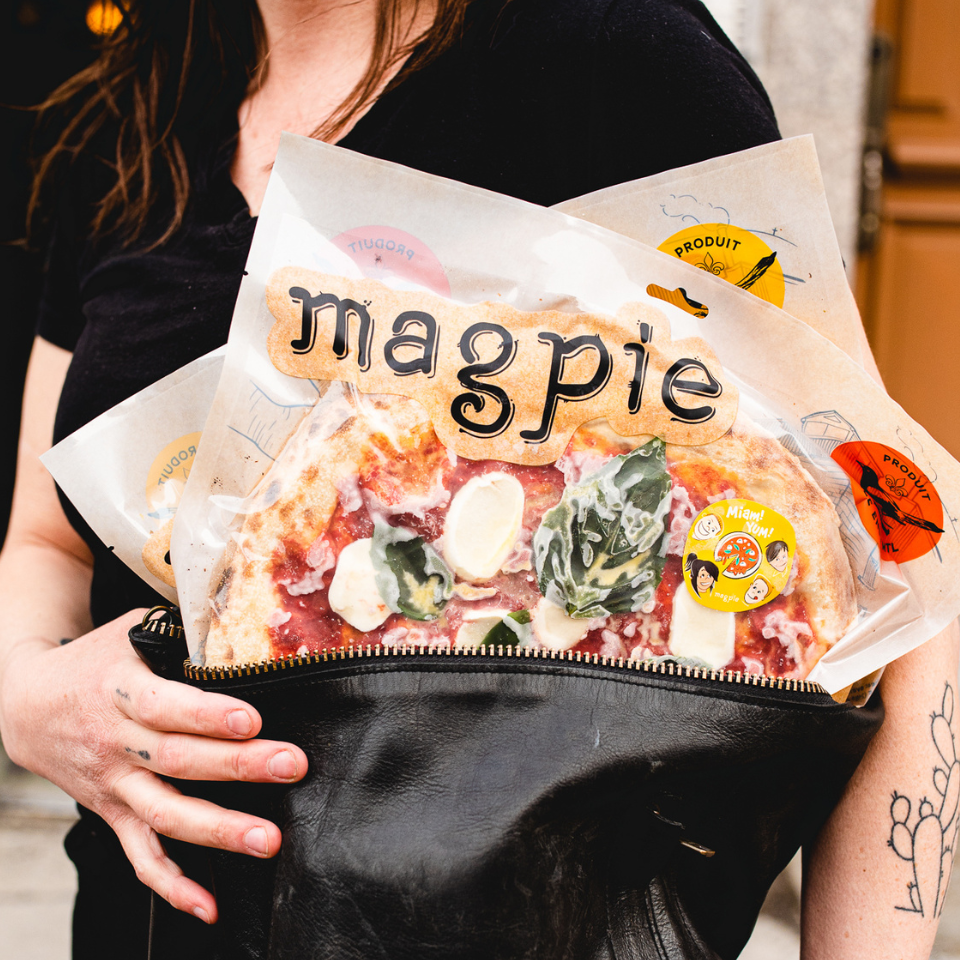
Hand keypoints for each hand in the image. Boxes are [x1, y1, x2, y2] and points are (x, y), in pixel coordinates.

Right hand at [0, 609, 307, 923]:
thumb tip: (242, 616)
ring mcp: (114, 785)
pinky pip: (140, 855)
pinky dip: (172, 884)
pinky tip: (207, 905)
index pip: (166, 707)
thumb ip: (179, 630)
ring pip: (165, 814)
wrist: (25, 704)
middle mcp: (116, 743)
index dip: (208, 716)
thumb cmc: (94, 661)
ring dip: (217, 829)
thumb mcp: (129, 632)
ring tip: (267, 839)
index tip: (252, 719)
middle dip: (238, 766)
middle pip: (177, 760)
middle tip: (290, 766)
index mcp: (120, 692)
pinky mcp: (112, 812)